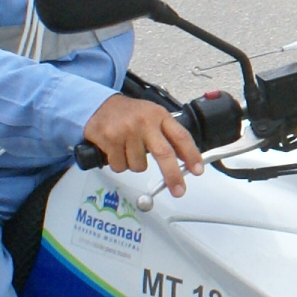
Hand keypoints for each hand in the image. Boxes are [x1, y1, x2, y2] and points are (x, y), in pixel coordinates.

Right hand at [80, 93, 204, 194]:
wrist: (99, 105)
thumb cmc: (130, 114)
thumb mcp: (153, 117)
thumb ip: (169, 136)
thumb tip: (186, 160)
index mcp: (159, 115)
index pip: (181, 136)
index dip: (191, 155)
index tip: (197, 170)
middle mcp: (144, 122)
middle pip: (164, 154)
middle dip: (173, 176)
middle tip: (178, 191)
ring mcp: (126, 130)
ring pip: (139, 166)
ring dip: (135, 164)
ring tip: (128, 149)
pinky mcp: (109, 139)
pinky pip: (120, 166)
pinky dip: (119, 163)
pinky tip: (116, 150)